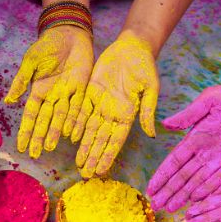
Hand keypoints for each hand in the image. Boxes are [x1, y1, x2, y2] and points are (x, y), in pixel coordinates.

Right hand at [4, 26, 93, 158]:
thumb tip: (8, 101)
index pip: (30, 115)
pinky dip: (75, 121)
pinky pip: (78, 108)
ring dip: (55, 133)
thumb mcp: (31, 61)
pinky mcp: (82, 90)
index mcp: (38, 91)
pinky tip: (72, 134)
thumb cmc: (47, 45)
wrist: (69, 33)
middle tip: (36, 154)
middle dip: (39, 137)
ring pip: (60, 118)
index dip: (26, 131)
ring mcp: (67, 95)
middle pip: (45, 121)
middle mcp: (52, 97)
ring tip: (51, 147)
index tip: (21, 146)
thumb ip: (21, 81)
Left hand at [72, 31, 158, 177]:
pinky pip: (80, 112)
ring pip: (89, 130)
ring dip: (84, 147)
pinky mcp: (90, 93)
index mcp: (128, 115)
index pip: (115, 141)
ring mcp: (100, 105)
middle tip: (85, 174)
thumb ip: (148, 110)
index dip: (107, 156)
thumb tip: (151, 134)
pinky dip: (75, 125)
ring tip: (78, 163)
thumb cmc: (145, 66)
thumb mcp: (151, 87)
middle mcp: (112, 113)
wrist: (131, 47)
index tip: (100, 171)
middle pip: (100, 140)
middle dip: (93, 157)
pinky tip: (70, 138)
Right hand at [147, 84, 220, 211]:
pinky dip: (208, 190)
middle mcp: (205, 153)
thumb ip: (189, 113)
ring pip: (198, 182)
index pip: (174, 161)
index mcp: (195, 138)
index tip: (150, 189)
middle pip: (183, 176)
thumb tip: (165, 124)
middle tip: (156, 206)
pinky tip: (196, 201)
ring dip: (184, 196)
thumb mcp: (210, 99)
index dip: (162, 175)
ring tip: (171, 209)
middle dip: (169, 192)